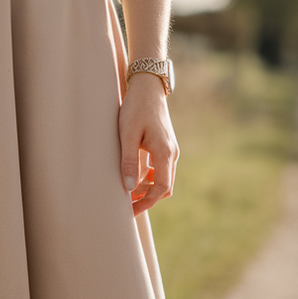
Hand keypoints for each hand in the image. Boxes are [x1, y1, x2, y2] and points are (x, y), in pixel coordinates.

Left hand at [118, 72, 178, 216]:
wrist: (148, 87)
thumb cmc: (136, 108)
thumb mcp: (127, 134)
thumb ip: (129, 160)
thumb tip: (129, 187)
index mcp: (164, 153)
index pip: (161, 188)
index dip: (147, 203)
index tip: (131, 211)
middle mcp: (171, 154)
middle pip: (164, 187)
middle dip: (147, 199)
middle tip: (127, 206)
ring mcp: (170, 149)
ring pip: (162, 179)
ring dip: (147, 189)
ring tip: (126, 193)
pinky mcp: (164, 145)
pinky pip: (160, 169)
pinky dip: (148, 178)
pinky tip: (132, 177)